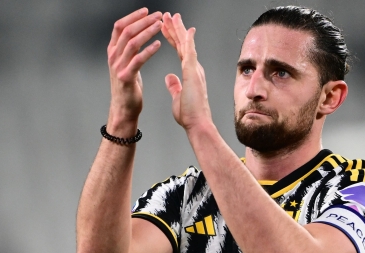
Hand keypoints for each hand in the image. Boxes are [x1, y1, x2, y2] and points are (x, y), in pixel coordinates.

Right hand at [107, 8, 161, 124]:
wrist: (124, 108)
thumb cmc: (128, 86)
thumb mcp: (125, 64)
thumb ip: (129, 49)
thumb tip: (138, 33)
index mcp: (112, 51)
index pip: (119, 26)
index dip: (133, 16)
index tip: (147, 10)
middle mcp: (113, 57)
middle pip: (127, 31)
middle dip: (143, 21)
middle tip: (158, 15)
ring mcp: (118, 67)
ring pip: (132, 43)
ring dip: (147, 32)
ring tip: (160, 26)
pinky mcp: (126, 77)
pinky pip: (138, 60)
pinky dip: (149, 51)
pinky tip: (159, 45)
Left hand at [161, 13, 211, 130]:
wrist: (197, 124)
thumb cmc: (190, 115)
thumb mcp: (177, 97)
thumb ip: (174, 86)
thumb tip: (169, 78)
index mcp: (190, 73)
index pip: (180, 51)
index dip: (173, 38)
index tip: (167, 28)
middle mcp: (194, 68)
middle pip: (183, 44)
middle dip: (175, 29)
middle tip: (168, 16)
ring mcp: (195, 69)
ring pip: (186, 44)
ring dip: (178, 29)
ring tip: (171, 16)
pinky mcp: (193, 73)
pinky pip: (190, 52)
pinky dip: (187, 40)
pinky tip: (186, 29)